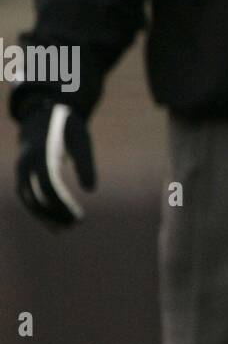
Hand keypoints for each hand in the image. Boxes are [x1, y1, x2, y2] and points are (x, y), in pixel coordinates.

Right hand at [15, 99, 95, 227]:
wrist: (43, 114)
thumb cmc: (67, 127)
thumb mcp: (81, 140)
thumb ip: (86, 163)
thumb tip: (91, 189)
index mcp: (42, 154)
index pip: (50, 186)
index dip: (63, 205)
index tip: (79, 217)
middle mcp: (26, 164)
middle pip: (36, 197)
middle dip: (54, 214)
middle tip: (74, 226)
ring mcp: (20, 170)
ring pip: (28, 201)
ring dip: (44, 217)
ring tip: (64, 229)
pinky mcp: (21, 175)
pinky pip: (27, 197)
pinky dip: (38, 211)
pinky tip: (53, 222)